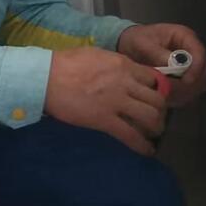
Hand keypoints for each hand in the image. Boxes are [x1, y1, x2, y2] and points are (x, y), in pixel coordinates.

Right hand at [44, 47, 166, 155]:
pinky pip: (131, 136)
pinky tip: (147, 150)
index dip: (156, 90)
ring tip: (152, 133)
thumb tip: (121, 72)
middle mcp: (126, 83)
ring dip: (155, 127)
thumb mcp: (96, 54)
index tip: (152, 97)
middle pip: (157, 100)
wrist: (46, 77)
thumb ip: (113, 64)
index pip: (153, 78)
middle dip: (160, 111)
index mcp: (123, 65)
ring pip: (150, 117)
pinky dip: (142, 146)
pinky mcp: (105, 120)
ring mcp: (116, 102)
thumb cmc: (64, 63)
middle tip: (154, 118)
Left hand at [117, 23, 205, 107]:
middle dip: (189, 84)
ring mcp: (190, 66)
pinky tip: (164, 97)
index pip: (200, 54)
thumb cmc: (136, 40)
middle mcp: (191, 52)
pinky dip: (179, 97)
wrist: (129, 45)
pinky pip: (189, 92)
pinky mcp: (185, 78)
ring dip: (184, 92)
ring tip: (165, 94)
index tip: (186, 81)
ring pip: (197, 85)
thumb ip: (157, 53)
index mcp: (184, 37)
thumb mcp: (142, 43)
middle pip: (202, 72)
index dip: (196, 69)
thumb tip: (173, 64)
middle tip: (171, 91)